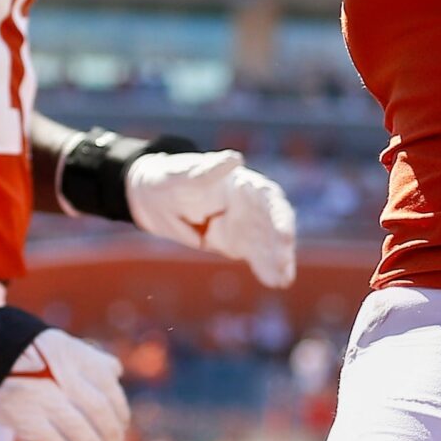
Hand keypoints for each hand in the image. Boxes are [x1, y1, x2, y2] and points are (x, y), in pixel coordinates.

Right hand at [0, 327, 129, 440]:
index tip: (123, 424)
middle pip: (99, 410)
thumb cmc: (32, 354)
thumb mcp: (64, 346)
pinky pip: (52, 440)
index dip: (120, 409)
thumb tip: (116, 373)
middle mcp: (63, 378)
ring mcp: (44, 399)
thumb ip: (91, 359)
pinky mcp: (24, 418)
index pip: (109, 387)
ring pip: (80, 430)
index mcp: (76, 358)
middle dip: (112, 432)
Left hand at [126, 149, 298, 287]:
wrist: (156, 199)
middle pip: (275, 227)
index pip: (271, 200)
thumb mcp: (184, 175)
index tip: (284, 235)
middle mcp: (252, 206)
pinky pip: (255, 257)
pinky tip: (275, 282)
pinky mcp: (237, 244)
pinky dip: (265, 269)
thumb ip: (209, 171)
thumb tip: (234, 158)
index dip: (280, 218)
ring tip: (284, 280)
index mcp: (245, 185)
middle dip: (281, 246)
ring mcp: (245, 227)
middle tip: (284, 263)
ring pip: (268, 246)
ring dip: (278, 262)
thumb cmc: (172, 179)